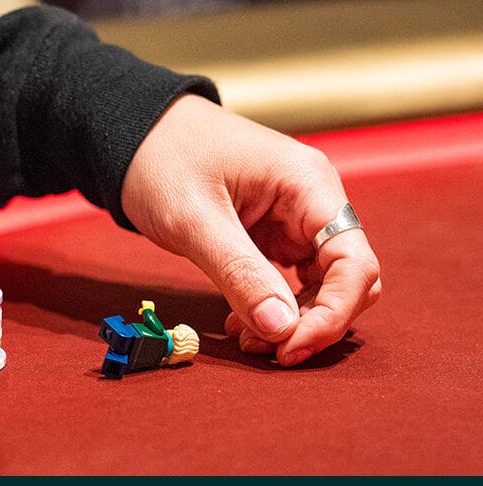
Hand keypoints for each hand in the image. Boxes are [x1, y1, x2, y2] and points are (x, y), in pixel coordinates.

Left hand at [122, 94, 381, 365]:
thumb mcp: (194, 220)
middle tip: (265, 351)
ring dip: (290, 321)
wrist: (132, 134)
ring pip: (319, 287)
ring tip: (245, 340)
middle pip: (346, 280)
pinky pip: (287, 282)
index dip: (333, 314)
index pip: (354, 263)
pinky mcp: (270, 235)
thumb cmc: (161, 159)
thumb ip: (240, 274)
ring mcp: (292, 220)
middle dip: (312, 323)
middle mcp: (312, 202)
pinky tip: (239, 323)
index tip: (289, 347)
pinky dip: (269, 308)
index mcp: (309, 186)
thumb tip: (282, 329)